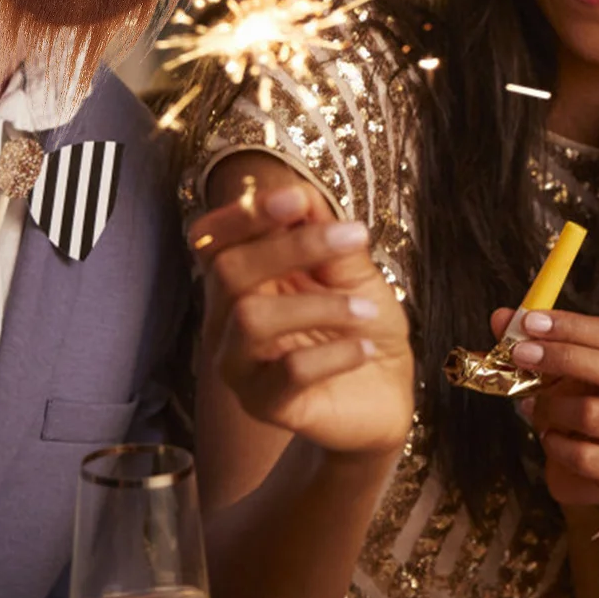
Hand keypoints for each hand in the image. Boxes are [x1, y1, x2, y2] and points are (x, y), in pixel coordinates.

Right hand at [192, 182, 413, 457]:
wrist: (385, 392)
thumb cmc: (361, 324)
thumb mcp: (353, 272)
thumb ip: (327, 237)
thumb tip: (303, 193)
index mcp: (244, 279)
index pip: (212, 239)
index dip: (243, 215)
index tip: (296, 199)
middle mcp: (227, 320)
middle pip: (228, 271)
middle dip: (291, 247)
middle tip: (354, 237)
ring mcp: (240, 365)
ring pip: (250, 319)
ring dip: (319, 305)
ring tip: (367, 311)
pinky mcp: (265, 404)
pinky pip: (288, 371)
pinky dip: (333, 354)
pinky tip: (364, 348)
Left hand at [505, 307, 598, 505]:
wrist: (584, 469)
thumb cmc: (576, 407)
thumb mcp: (557, 370)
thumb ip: (533, 342)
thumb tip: (501, 318)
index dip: (572, 326)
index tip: (531, 322)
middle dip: (565, 358)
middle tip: (521, 354)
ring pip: (594, 413)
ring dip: (552, 408)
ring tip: (537, 408)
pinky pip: (582, 454)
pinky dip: (555, 444)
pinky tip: (550, 438)